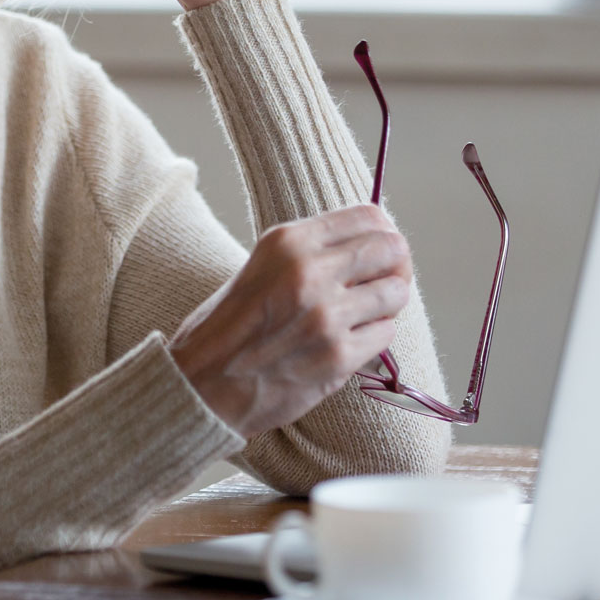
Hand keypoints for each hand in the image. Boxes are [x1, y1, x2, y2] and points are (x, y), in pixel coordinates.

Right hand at [167, 204, 412, 436]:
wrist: (203, 384)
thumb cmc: (231, 325)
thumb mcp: (264, 266)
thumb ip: (313, 251)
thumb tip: (372, 244)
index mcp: (288, 242)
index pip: (368, 216)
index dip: (383, 232)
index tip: (381, 250)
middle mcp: (309, 272)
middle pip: (391, 249)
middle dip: (396, 265)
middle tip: (383, 281)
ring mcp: (325, 316)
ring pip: (396, 293)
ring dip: (387, 304)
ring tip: (364, 314)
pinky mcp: (337, 356)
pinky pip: (386, 334)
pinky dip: (374, 337)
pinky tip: (349, 341)